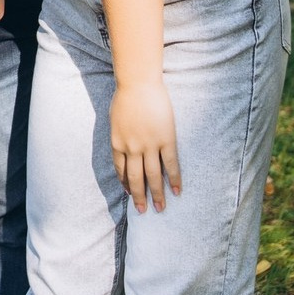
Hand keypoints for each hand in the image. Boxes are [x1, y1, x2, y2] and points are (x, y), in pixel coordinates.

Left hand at [110, 81, 180, 213]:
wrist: (138, 83)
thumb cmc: (126, 96)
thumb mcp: (116, 118)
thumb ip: (120, 134)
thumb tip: (125, 146)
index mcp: (117, 142)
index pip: (120, 170)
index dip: (125, 183)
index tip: (129, 193)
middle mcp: (132, 148)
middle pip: (135, 178)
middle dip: (139, 196)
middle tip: (143, 211)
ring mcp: (149, 145)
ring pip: (153, 176)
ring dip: (157, 194)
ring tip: (161, 208)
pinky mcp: (166, 140)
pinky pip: (171, 164)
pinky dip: (174, 179)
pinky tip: (177, 191)